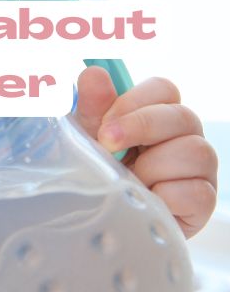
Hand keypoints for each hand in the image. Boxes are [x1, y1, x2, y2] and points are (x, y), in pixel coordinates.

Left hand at [70, 66, 218, 238]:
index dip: (135, 101)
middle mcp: (184, 136)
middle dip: (142, 127)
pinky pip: (198, 191)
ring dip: (153, 166)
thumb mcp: (87, 137)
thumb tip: (94, 73)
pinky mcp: (203, 202)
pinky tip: (149, 200)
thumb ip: (92, 106)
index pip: (164, 89)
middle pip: (184, 115)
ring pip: (196, 151)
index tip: (104, 125)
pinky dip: (166, 196)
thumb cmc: (100, 170)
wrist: (105, 218)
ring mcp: (199, 169)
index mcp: (157, 115)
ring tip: (132, 180)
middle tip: (108, 145)